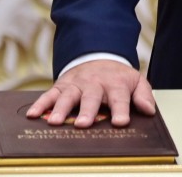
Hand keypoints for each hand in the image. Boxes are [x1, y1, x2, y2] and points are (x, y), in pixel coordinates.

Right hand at [26, 59, 154, 127]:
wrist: (99, 56)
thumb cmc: (117, 77)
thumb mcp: (135, 81)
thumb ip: (143, 95)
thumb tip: (149, 110)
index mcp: (115, 83)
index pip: (119, 97)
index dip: (121, 110)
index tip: (121, 122)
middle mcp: (94, 83)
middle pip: (91, 97)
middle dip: (88, 111)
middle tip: (84, 124)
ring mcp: (76, 84)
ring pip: (68, 96)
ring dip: (61, 109)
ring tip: (55, 122)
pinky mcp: (61, 86)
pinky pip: (49, 94)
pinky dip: (40, 104)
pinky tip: (32, 114)